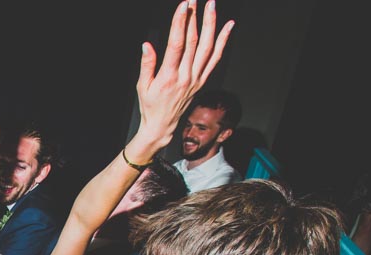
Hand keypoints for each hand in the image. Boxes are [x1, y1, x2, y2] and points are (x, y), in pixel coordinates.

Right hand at [128, 0, 233, 158]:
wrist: (162, 126)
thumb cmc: (150, 106)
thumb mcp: (142, 86)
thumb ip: (147, 64)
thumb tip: (147, 45)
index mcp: (168, 76)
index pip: (177, 44)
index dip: (180, 23)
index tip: (183, 6)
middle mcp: (185, 76)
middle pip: (193, 42)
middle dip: (194, 18)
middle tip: (194, 0)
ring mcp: (196, 78)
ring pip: (207, 47)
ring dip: (211, 25)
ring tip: (211, 6)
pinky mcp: (202, 80)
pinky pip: (215, 58)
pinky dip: (223, 41)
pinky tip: (228, 26)